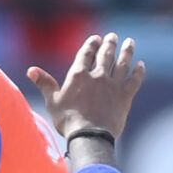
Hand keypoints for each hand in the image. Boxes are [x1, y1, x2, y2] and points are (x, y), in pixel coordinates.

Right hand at [28, 33, 146, 141]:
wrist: (90, 136)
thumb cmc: (68, 121)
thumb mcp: (53, 101)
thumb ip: (45, 83)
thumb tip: (31, 70)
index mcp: (79, 75)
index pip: (87, 53)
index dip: (92, 44)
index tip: (96, 38)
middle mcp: (98, 76)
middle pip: (106, 54)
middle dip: (109, 43)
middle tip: (112, 36)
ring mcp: (113, 85)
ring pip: (122, 63)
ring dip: (126, 51)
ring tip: (129, 42)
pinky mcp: (125, 96)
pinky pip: (134, 80)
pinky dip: (138, 72)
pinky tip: (141, 65)